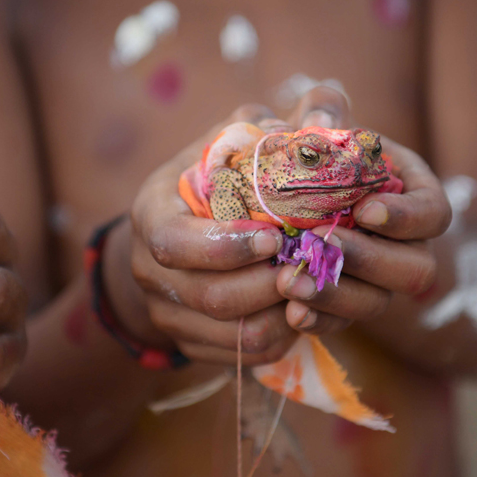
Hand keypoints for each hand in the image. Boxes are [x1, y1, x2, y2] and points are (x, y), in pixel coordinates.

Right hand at [109, 104, 300, 366]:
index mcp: (151, 215)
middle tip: (312, 264)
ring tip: (315, 285)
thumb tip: (328, 121)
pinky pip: (243, 355)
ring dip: (283, 313)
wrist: (178, 232)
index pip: (174, 244)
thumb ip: (278, 126)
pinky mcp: (189, 342)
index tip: (277, 235)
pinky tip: (304, 309)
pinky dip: (282, 337)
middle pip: (209, 297)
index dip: (226, 246)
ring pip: (233, 334)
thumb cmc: (214, 178)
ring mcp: (166, 312)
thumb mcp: (233, 140)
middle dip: (269, 284)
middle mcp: (148, 269)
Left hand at [275, 87, 449, 332]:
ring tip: (290, 283)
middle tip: (323, 242)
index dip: (408, 216)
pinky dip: (317, 319)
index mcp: (404, 195)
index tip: (366, 210)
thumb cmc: (290, 152)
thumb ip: (319, 111)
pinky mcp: (338, 304)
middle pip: (414, 267)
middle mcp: (397, 243)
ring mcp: (369, 279)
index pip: (433, 213)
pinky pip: (338, 323)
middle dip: (370, 259)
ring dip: (337, 295)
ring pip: (376, 302)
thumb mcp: (302, 123)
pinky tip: (291, 314)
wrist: (251, 196)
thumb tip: (321, 118)